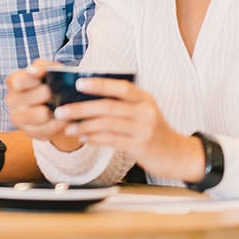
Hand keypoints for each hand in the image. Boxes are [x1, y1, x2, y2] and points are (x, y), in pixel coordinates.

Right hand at [5, 59, 75, 147]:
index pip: (20, 80)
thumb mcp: (46, 70)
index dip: (33, 77)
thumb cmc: (48, 83)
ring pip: (41, 114)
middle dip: (52, 93)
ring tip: (63, 106)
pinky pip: (47, 129)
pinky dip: (59, 124)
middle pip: (37, 95)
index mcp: (13, 82)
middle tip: (59, 92)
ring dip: (56, 110)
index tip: (43, 74)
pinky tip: (62, 118)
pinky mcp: (27, 132)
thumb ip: (43, 66)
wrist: (51, 105)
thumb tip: (39, 70)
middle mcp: (11, 100)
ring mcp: (17, 117)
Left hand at [54, 77, 200, 179]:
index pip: (121, 87)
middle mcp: (146, 112)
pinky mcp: (140, 146)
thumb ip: (121, 104)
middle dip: (81, 108)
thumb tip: (84, 98)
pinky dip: (94, 139)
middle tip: (61, 111)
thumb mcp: (143, 111)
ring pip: (107, 124)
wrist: (176, 154)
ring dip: (84, 126)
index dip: (100, 84)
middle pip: (108, 107)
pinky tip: (83, 138)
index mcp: (144, 99)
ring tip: (68, 128)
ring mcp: (144, 129)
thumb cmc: (152, 130)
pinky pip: (112, 141)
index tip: (78, 83)